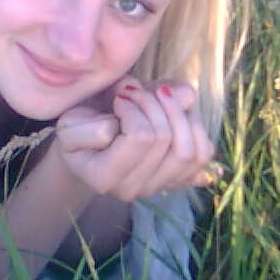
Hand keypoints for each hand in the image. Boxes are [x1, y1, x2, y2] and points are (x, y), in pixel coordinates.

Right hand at [54, 80, 215, 202]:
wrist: (83, 146)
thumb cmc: (76, 126)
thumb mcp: (76, 114)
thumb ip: (117, 101)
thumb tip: (187, 97)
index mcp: (103, 177)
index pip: (141, 137)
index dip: (133, 106)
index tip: (118, 97)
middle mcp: (133, 190)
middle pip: (167, 140)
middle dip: (155, 102)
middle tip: (136, 90)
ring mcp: (157, 187)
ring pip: (190, 149)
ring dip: (178, 112)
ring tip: (158, 97)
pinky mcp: (175, 179)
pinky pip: (202, 155)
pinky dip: (195, 127)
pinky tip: (179, 113)